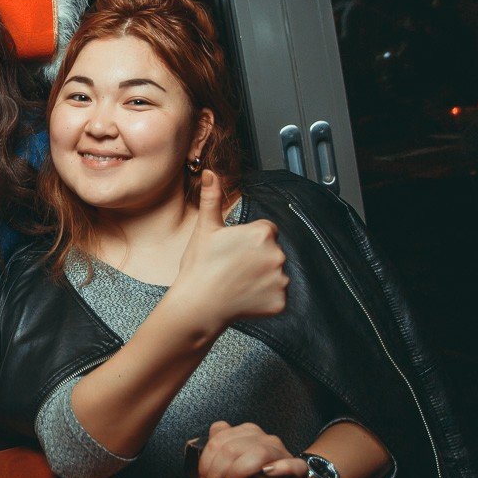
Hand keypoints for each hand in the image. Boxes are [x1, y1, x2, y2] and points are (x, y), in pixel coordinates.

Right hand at [168, 170, 288, 336]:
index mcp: (263, 233)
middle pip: (272, 252)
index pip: (266, 231)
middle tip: (232, 267)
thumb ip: (212, 198)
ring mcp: (280, 280)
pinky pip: (276, 296)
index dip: (248, 240)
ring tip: (237, 283)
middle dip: (257, 258)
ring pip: (276, 274)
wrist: (197, 305)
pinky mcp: (280, 302)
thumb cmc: (199, 266)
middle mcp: (277, 254)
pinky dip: (264, 298)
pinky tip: (244, 297)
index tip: (232, 250)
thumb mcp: (205, 229)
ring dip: (262, 278)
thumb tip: (210, 172)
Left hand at [197, 420, 307, 477]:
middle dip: (217, 471)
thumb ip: (220, 442)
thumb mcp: (235, 454)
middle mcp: (262, 437)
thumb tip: (210, 435)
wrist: (289, 475)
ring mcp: (280, 450)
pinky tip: (268, 474)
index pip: (219, 438)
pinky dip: (280, 468)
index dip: (206, 460)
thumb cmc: (254, 470)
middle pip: (232, 448)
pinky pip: (292, 464)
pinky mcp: (297, 466)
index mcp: (246, 432)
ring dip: (239, 471)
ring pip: (257, 453)